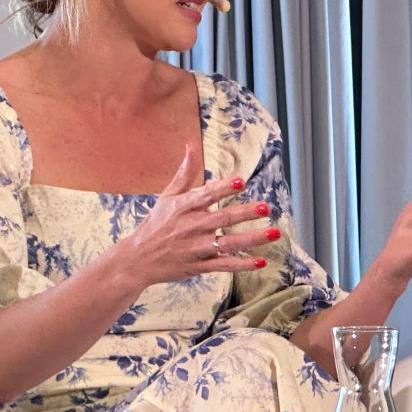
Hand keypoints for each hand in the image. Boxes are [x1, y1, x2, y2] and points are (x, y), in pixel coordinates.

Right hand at [118, 144, 278, 288]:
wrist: (137, 259)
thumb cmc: (155, 224)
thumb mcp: (167, 196)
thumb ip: (184, 173)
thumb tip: (191, 145)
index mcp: (182, 207)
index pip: (205, 195)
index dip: (223, 188)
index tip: (240, 181)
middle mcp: (191, 227)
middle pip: (222, 219)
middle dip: (245, 213)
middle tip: (266, 207)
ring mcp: (196, 248)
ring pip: (228, 244)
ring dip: (252, 239)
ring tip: (274, 233)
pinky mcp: (199, 266)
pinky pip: (224, 265)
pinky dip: (242, 264)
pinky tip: (261, 261)